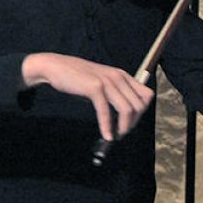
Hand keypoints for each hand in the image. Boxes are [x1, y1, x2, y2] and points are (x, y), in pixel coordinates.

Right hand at [21, 53, 154, 141]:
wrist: (55, 67)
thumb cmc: (76, 77)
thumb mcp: (101, 83)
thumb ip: (113, 95)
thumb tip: (122, 118)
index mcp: (122, 75)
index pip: (146, 95)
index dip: (142, 112)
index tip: (131, 122)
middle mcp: (118, 76)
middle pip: (139, 105)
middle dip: (133, 123)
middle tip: (121, 132)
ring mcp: (107, 81)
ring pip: (127, 110)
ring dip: (123, 127)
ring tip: (115, 135)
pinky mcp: (94, 88)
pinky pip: (106, 112)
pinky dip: (107, 127)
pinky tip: (106, 135)